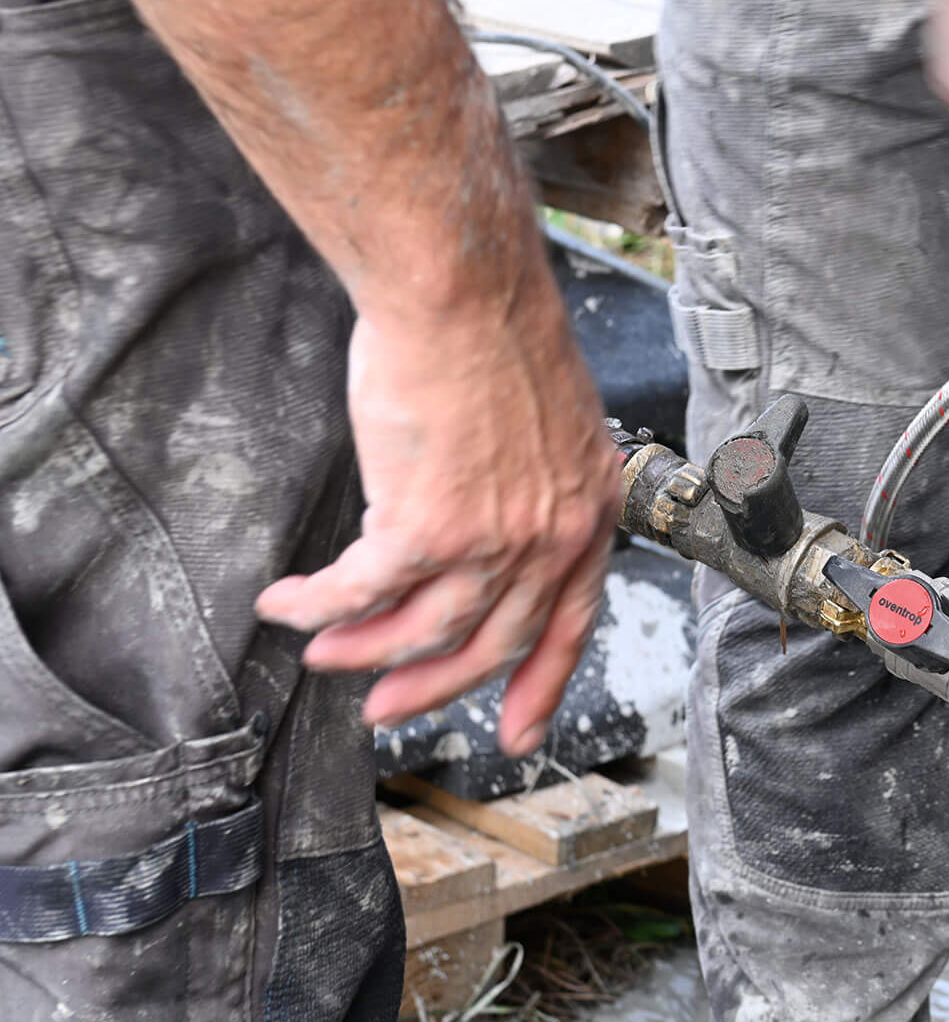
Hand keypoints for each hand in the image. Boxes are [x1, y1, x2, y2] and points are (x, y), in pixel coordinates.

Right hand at [256, 244, 620, 756]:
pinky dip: (316, 605)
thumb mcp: (551, 424)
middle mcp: (551, 537)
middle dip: (433, 684)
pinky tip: (287, 603)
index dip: (541, 684)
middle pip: (494, 641)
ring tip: (323, 653)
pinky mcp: (427, 526)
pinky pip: (360, 591)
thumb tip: (495, 524)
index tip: (518, 731)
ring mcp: (493, 539)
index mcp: (589, 512)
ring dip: (363, 649)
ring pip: (423, 627)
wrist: (462, 291)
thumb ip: (535, 486)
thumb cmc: (496, 335)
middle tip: (386, 709)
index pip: (572, 622)